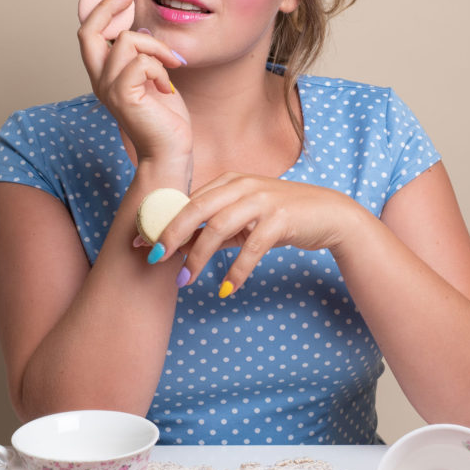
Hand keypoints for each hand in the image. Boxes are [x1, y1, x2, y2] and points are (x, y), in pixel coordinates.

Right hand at [77, 0, 191, 161]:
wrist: (170, 151)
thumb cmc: (165, 119)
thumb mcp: (153, 78)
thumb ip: (142, 56)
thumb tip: (141, 29)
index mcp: (104, 75)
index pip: (89, 34)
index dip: (102, 9)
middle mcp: (100, 81)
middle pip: (87, 31)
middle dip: (109, 7)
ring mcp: (108, 89)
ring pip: (126, 41)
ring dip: (156, 48)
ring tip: (172, 66)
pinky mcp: (123, 96)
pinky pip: (141, 61)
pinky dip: (160, 68)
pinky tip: (168, 87)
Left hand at [147, 173, 353, 293]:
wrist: (328, 214)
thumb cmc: (281, 216)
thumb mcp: (244, 219)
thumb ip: (215, 229)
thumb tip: (180, 248)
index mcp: (229, 181)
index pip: (188, 201)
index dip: (163, 222)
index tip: (141, 242)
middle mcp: (242, 185)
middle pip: (196, 209)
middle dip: (171, 235)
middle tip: (155, 258)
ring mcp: (262, 201)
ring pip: (219, 228)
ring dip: (199, 257)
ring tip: (185, 280)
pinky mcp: (281, 219)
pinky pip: (252, 248)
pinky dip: (236, 270)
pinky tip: (226, 289)